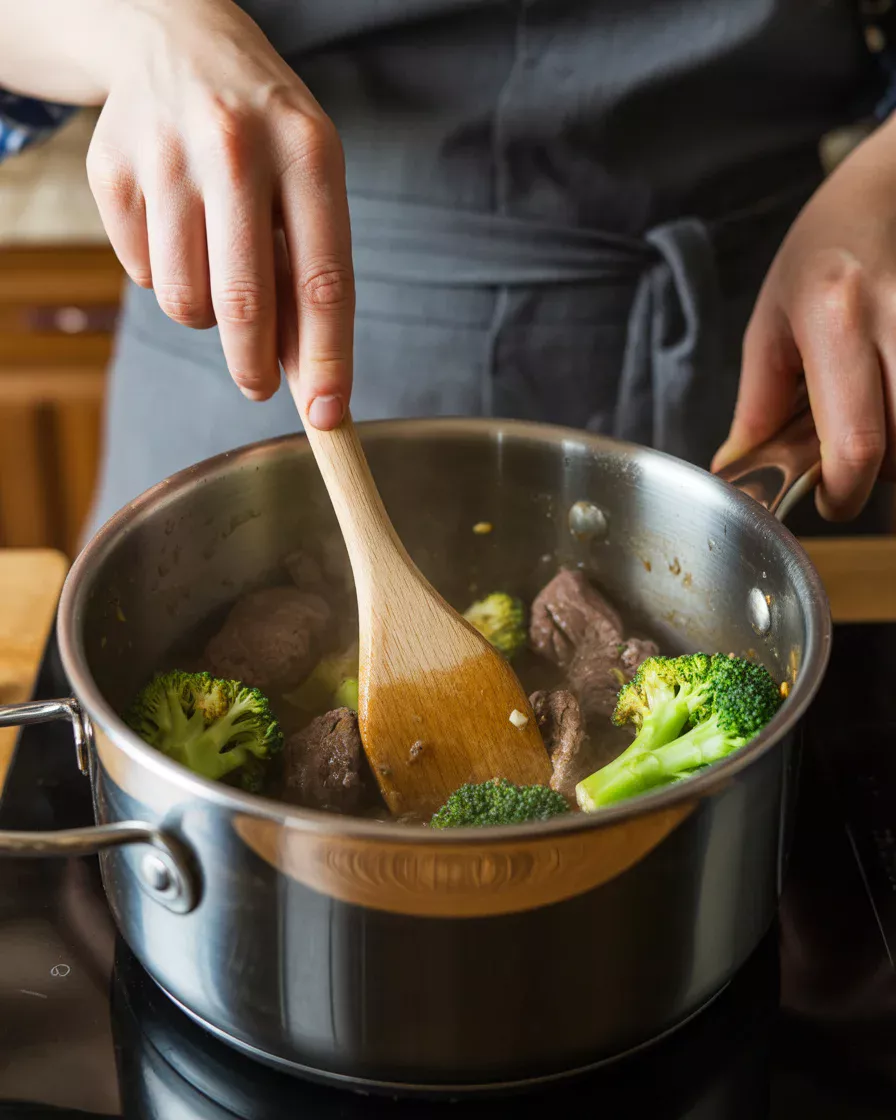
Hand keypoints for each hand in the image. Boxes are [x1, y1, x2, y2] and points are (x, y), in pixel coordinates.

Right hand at [85, 0, 352, 427]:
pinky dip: (166, 272)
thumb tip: (311, 376)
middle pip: (245, 301)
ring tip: (217, 270)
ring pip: (186, 300)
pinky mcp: (112, 169)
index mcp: (308, 150)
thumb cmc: (263, 131)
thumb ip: (310, 272)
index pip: (324, 282)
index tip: (328, 417)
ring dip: (206, 312)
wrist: (173, 38)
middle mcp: (237, 147)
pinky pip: (144, 273)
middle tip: (257, 387)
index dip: (326, 361)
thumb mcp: (309, 180)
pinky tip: (177, 227)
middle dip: (254, 367)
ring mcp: (167, 155)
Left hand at [712, 118, 895, 519]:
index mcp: (835, 321)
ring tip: (863, 425)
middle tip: (841, 468)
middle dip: (873, 476)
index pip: (856, 440)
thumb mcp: (769, 325)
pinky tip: (886, 405)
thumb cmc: (819, 254)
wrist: (886, 194)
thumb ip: (755, 405)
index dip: (844, 491)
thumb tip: (736, 468)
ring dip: (895, 450)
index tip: (826, 502)